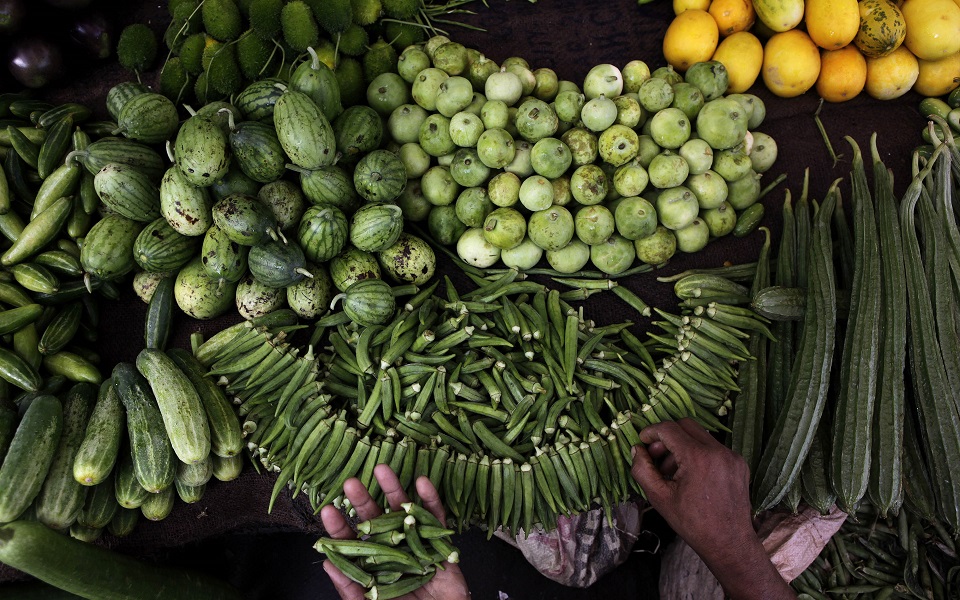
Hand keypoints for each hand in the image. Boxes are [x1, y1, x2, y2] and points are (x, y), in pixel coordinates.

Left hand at [319, 464, 470, 599]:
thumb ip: (350, 588)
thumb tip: (328, 563)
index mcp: (374, 566)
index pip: (352, 542)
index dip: (340, 526)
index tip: (327, 510)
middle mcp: (393, 551)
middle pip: (377, 520)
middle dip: (364, 500)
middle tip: (352, 482)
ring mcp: (416, 545)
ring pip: (404, 512)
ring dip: (394, 490)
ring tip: (383, 470)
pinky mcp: (441, 545)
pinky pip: (436, 519)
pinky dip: (430, 500)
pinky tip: (421, 483)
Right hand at [630, 418, 794, 599]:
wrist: (728, 542)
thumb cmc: (691, 523)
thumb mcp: (659, 497)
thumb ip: (642, 469)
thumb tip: (636, 449)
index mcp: (698, 457)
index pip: (669, 428)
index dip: (651, 432)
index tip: (642, 442)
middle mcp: (718, 451)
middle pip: (686, 425)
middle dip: (667, 435)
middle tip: (656, 455)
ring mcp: (732, 456)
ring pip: (700, 435)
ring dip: (682, 445)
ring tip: (673, 471)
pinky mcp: (739, 463)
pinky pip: (714, 447)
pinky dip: (698, 453)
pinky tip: (692, 476)